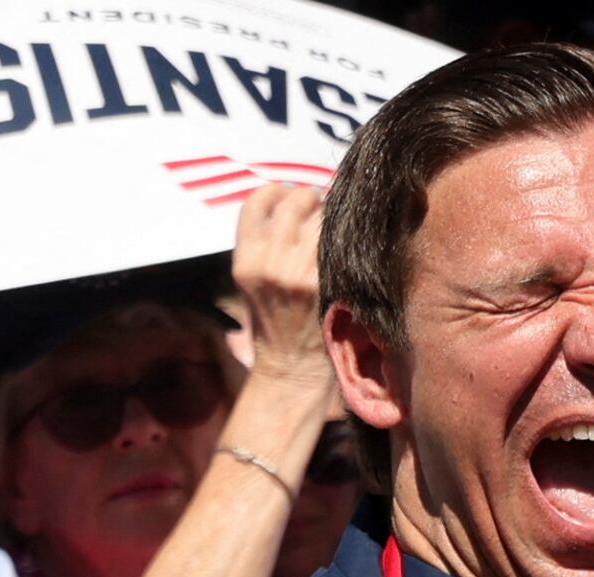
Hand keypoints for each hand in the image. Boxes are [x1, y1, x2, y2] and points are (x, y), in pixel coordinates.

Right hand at [231, 184, 329, 378]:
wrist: (292, 367)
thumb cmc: (274, 322)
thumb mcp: (251, 282)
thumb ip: (263, 242)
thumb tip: (292, 200)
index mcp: (246, 261)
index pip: (258, 200)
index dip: (278, 192)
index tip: (289, 198)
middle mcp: (269, 263)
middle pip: (296, 200)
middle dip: (312, 200)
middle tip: (319, 212)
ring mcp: (299, 273)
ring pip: (324, 216)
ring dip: (332, 216)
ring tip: (333, 230)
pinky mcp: (326, 283)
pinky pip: (341, 241)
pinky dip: (348, 237)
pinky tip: (347, 247)